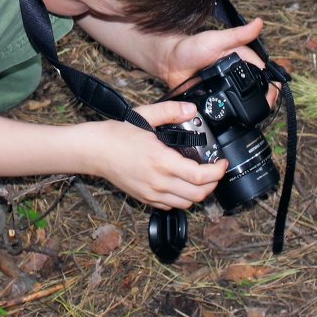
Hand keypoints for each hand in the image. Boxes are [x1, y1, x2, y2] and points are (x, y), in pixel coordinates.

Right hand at [91, 100, 227, 209]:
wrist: (94, 151)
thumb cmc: (117, 135)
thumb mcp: (145, 116)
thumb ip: (171, 110)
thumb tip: (191, 109)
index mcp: (162, 161)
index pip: (200, 176)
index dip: (218, 171)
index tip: (222, 163)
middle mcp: (159, 182)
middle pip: (199, 194)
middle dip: (213, 183)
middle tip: (215, 170)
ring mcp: (152, 193)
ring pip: (187, 203)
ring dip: (199, 192)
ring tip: (200, 178)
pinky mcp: (145, 199)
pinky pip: (171, 206)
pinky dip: (182, 198)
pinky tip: (180, 184)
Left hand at [161, 18, 279, 105]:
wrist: (168, 62)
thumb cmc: (190, 47)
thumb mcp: (215, 40)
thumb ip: (237, 35)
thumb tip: (258, 23)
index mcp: (241, 56)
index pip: (262, 70)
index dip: (270, 82)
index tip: (272, 92)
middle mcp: (236, 71)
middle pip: (258, 87)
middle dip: (264, 98)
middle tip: (265, 106)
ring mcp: (227, 85)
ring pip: (246, 99)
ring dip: (251, 106)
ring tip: (255, 114)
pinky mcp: (217, 96)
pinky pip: (229, 106)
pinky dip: (234, 111)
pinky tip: (237, 117)